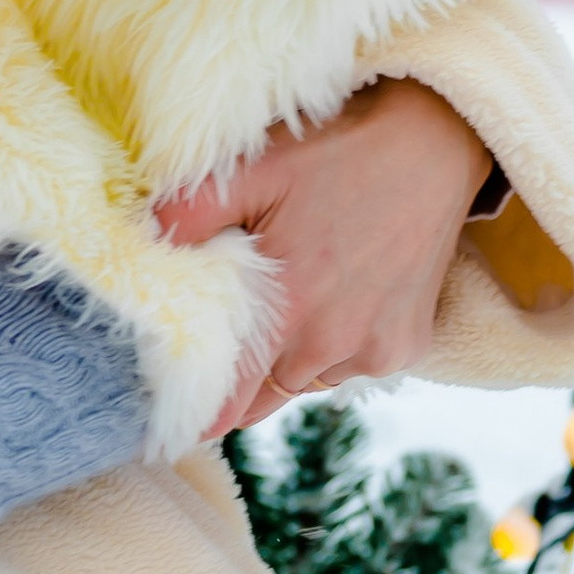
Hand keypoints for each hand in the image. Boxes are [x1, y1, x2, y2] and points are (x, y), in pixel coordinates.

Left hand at [155, 76, 490, 436]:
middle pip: (266, 392)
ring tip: (297, 293)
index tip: (175, 427)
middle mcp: (334, 342)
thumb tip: (140, 246)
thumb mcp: (252, 168)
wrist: (433, 146)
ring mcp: (375, 350)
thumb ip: (188, 213)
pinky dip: (338, 344)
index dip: (200, 414)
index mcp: (289, 307)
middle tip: (233, 335)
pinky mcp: (407, 348)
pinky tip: (341, 291)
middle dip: (243, 374)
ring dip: (293, 355)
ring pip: (309, 378)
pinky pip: (353, 365)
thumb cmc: (335, 153)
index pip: (231, 397)